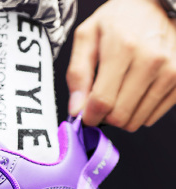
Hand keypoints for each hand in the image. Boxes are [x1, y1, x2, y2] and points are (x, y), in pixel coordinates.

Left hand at [67, 0, 175, 131]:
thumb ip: (77, 74)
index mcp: (123, 47)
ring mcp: (169, 71)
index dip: (90, 115)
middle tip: (102, 101)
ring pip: (135, 121)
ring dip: (122, 116)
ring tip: (119, 94)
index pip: (103, 101)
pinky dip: (138, 112)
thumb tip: (76, 109)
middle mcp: (150, 60)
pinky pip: (151, 118)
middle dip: (104, 116)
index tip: (86, 114)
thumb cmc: (118, 21)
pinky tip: (135, 93)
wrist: (156, 6)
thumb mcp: (87, 38)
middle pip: (119, 116)